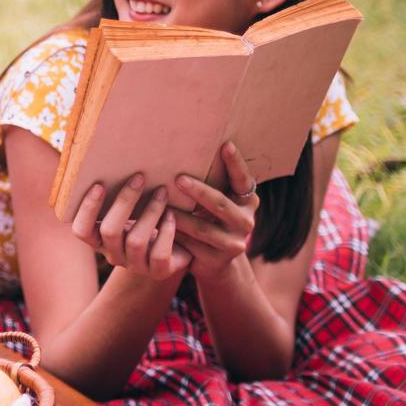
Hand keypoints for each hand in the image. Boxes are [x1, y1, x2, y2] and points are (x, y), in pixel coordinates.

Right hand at [70, 173, 189, 280]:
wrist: (176, 251)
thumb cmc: (148, 222)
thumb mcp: (130, 212)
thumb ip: (120, 197)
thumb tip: (119, 159)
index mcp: (100, 240)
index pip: (82, 230)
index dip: (88, 209)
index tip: (99, 185)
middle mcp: (113, 255)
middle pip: (110, 231)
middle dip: (124, 201)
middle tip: (139, 177)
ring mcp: (136, 266)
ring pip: (136, 240)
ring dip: (150, 211)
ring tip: (162, 191)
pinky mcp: (159, 272)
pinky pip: (159, 254)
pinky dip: (166, 231)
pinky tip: (172, 215)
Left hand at [169, 142, 258, 281]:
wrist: (214, 261)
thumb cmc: (210, 218)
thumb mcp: (215, 202)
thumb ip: (212, 182)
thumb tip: (184, 150)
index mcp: (247, 201)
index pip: (243, 180)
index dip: (235, 163)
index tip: (225, 144)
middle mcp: (246, 222)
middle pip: (220, 204)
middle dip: (199, 191)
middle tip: (179, 178)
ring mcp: (234, 243)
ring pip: (202, 227)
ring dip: (180, 215)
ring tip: (161, 204)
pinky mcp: (217, 260)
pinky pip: (192, 245)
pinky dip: (174, 234)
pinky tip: (158, 226)